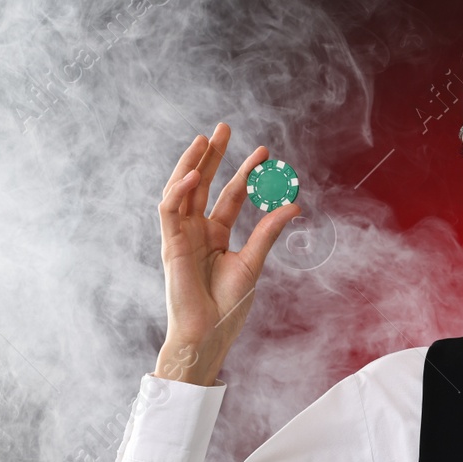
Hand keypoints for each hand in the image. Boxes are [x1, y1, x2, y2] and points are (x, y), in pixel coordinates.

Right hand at [155, 123, 301, 383]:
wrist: (208, 334)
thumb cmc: (227, 306)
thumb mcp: (252, 262)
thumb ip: (268, 232)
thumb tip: (293, 204)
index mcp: (215, 236)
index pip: (231, 196)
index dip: (246, 174)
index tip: (264, 154)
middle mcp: (196, 231)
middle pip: (204, 185)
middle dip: (214, 156)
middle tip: (225, 127)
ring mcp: (180, 236)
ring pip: (182, 190)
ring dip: (192, 164)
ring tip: (205, 139)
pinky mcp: (169, 245)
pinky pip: (168, 210)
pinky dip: (179, 191)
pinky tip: (195, 174)